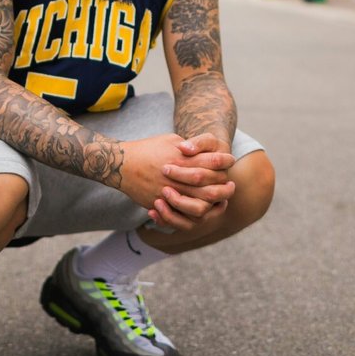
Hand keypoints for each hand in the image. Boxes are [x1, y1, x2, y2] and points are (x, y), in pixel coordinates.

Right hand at [117, 135, 233, 232]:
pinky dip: (195, 213)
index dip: (225, 161)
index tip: (230, 161)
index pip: (213, 162)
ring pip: (200, 206)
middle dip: (225, 188)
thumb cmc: (148, 149)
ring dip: (213, 204)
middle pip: (211, 188)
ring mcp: (170, 194)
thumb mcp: (170, 140)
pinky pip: (182, 215)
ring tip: (220, 201)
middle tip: (231, 186)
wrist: (122, 164)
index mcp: (182, 159)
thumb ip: (189, 147)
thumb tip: (205, 153)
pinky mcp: (162, 205)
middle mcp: (179, 178)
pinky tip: (202, 208)